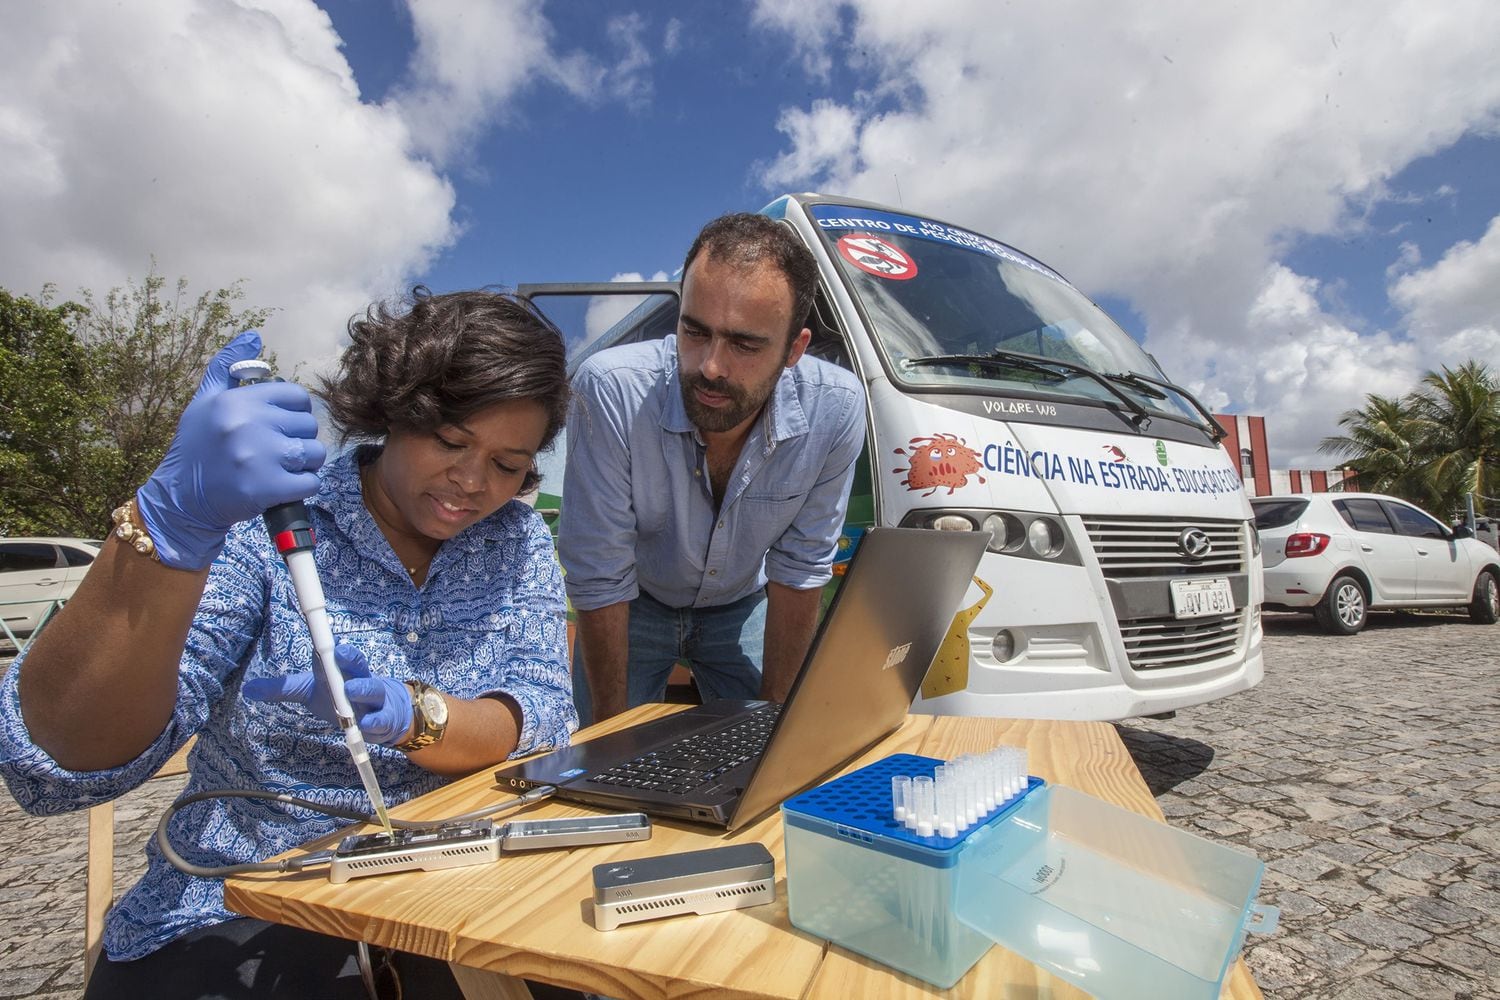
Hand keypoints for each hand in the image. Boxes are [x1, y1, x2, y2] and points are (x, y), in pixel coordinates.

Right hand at [135, 331, 325, 568]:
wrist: (181, 500)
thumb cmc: (197, 448)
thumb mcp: (205, 401)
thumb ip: (227, 366)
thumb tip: (252, 335)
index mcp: (236, 401)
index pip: (296, 396)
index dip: (294, 413)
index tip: (279, 426)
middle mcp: (247, 425)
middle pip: (308, 426)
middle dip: (298, 439)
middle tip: (275, 451)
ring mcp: (258, 458)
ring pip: (314, 453)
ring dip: (304, 464)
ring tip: (280, 468)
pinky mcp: (267, 489)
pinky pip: (310, 483)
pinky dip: (301, 487)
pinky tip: (281, 487)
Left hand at [242, 644, 413, 746]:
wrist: (384, 715)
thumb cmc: (343, 700)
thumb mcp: (310, 693)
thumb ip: (284, 690)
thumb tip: (248, 689)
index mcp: (339, 670)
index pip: (332, 656)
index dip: (325, 647)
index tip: (317, 634)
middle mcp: (358, 679)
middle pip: (356, 665)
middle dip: (348, 658)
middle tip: (339, 652)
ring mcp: (374, 699)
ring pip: (371, 689)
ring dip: (362, 688)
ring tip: (350, 688)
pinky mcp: (384, 719)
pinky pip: (380, 719)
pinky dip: (374, 721)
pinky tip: (366, 723)